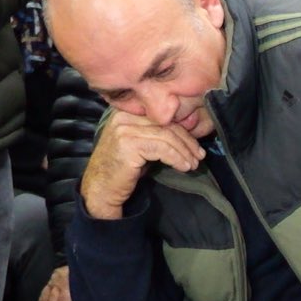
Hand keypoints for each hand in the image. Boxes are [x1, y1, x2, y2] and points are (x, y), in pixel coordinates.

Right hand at [80, 111, 205, 219]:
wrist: (101, 189)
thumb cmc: (122, 169)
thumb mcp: (140, 145)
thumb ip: (155, 134)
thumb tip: (187, 133)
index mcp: (126, 111)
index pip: (162, 115)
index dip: (182, 129)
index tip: (196, 145)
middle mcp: (123, 116)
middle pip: (166, 123)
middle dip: (187, 141)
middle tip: (199, 156)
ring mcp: (124, 128)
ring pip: (167, 135)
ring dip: (184, 151)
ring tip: (193, 164)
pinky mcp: (128, 144)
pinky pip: (162, 148)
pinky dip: (177, 158)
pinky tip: (183, 167)